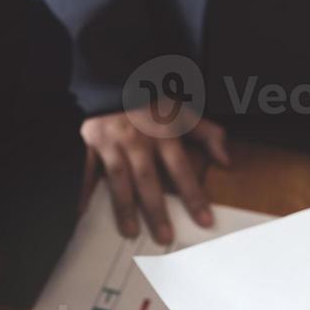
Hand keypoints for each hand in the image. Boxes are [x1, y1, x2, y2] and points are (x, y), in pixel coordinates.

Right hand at [81, 109, 230, 243]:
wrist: (117, 71)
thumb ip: (208, 134)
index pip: (182, 170)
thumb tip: (227, 160)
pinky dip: (84, 190)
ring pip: (118, 179)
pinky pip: (87, 169)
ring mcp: (112, 142)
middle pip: (148, 180)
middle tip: (163, 237)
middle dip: (156, 210)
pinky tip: (83, 211)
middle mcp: (137, 141)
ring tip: (130, 232)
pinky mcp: (91, 141)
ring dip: (124, 207)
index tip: (204, 221)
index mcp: (163, 135)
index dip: (193, 196)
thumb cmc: (153, 96)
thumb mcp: (185, 110)